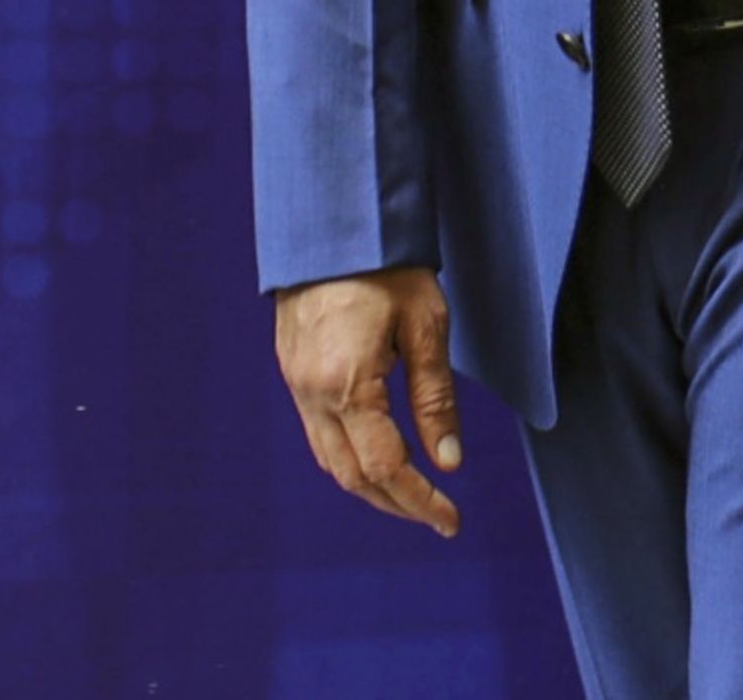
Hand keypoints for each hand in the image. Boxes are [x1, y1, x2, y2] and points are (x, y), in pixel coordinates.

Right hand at [273, 265, 462, 537]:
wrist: (331, 221)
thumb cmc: (387, 265)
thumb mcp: (426, 326)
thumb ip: (435, 398)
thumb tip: (448, 461)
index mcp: (347, 385)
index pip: (385, 467)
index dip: (420, 501)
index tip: (450, 520)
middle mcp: (311, 393)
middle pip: (351, 475)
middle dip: (396, 503)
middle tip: (438, 516)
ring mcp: (295, 384)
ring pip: (329, 460)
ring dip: (370, 486)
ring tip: (413, 495)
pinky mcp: (292, 371)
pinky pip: (318, 434)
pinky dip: (349, 457)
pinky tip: (377, 456)